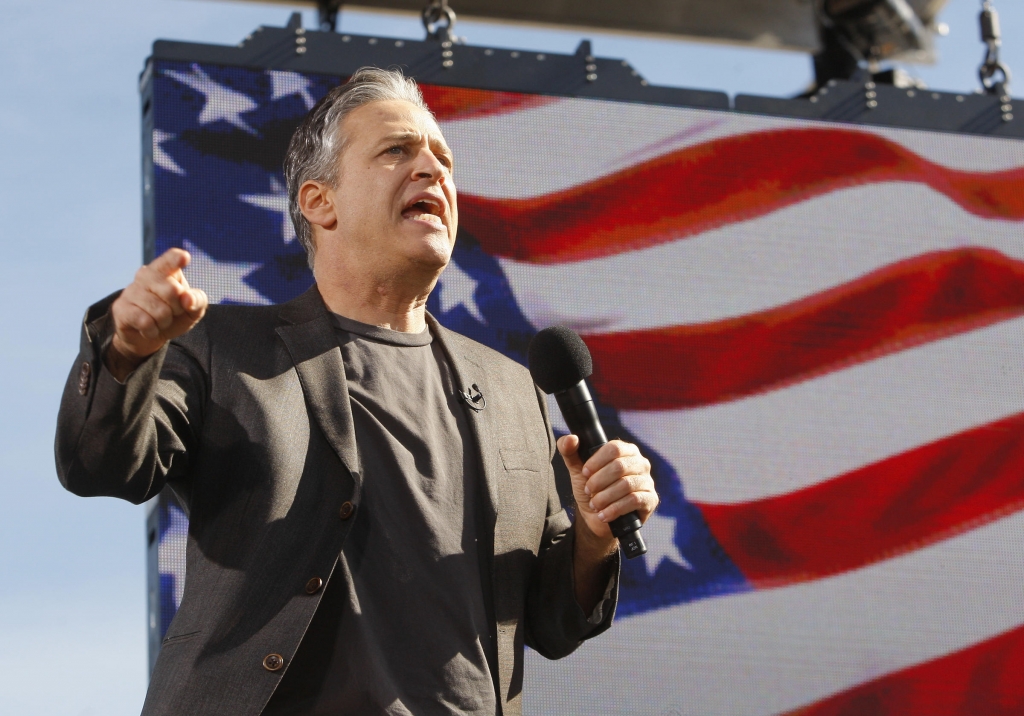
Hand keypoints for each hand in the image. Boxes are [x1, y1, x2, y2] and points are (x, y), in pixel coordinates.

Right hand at [106, 248, 207, 379]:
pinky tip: (147, 328)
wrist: (148, 337)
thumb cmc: (173, 317)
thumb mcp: (192, 310)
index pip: (169, 260)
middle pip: (172, 291)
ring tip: (158, 321)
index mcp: (165, 271)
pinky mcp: (120, 308)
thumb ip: (197, 300)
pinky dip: (152, 330)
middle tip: (171, 312)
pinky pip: (145, 322)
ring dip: (164, 322)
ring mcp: (131, 290)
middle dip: (177, 309)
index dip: (176, 259)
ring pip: (160, 310)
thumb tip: (187, 299)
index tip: (184, 257)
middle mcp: (145, 275)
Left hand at [557, 436, 658, 541]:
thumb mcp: (577, 471)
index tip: (584, 473)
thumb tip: (570, 438)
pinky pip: (634, 501)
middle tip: (588, 491)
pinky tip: (604, 515)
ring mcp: (647, 481)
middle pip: (620, 466)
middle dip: (599, 481)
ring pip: (626, 485)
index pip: (614, 448)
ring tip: (594, 505)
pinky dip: (615, 509)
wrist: (598, 517)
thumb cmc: (591, 490)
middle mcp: (640, 463)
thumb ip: (570, 452)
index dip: (596, 461)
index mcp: (625, 451)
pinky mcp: (650, 499)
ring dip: (605, 497)